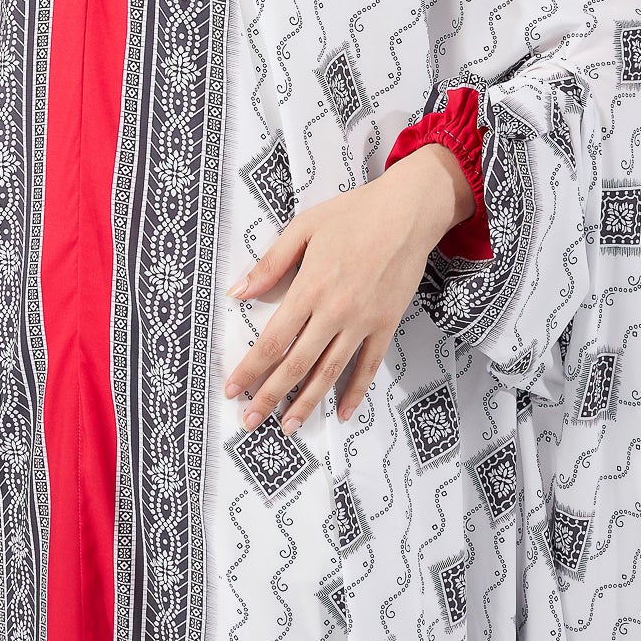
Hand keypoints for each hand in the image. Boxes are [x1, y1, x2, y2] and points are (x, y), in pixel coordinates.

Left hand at [222, 144, 472, 434]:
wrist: (408, 212)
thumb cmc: (353, 214)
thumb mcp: (304, 227)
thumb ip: (270, 263)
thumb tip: (237, 292)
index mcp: (309, 288)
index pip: (273, 340)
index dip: (250, 369)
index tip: (232, 389)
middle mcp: (334, 312)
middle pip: (296, 364)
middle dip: (270, 397)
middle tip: (250, 422)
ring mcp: (362, 322)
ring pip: (329, 372)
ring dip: (307, 403)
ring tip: (288, 427)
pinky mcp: (386, 324)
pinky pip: (369, 365)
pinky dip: (355, 391)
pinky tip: (344, 413)